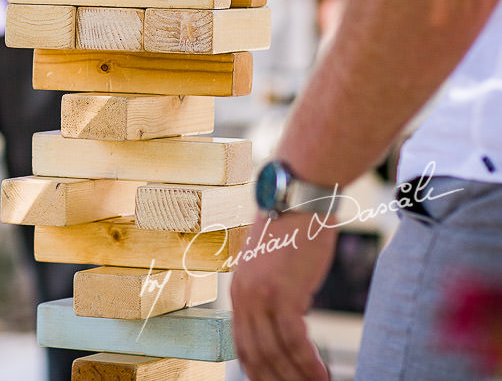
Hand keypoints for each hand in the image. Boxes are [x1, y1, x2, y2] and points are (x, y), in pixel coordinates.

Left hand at [230, 211, 335, 380]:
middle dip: (275, 379)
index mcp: (239, 291)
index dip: (257, 369)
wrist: (298, 199)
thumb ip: (272, 293)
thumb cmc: (292, 230)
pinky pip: (294, 339)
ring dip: (295, 376)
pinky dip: (308, 363)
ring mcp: (260, 295)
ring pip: (275, 351)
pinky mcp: (281, 292)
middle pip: (255, 353)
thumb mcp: (272, 266)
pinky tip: (322, 375)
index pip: (242, 342)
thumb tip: (287, 321)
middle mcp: (243, 296)